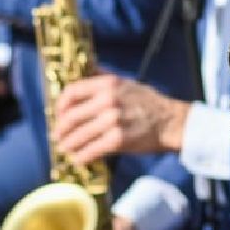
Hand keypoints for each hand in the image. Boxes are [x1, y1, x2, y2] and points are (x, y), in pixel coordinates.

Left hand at [52, 73, 189, 163]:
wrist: (171, 122)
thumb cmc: (148, 102)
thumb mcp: (126, 82)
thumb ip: (103, 76)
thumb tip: (83, 69)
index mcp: (108, 84)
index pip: (72, 92)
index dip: (60, 105)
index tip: (59, 114)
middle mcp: (108, 100)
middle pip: (72, 116)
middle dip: (61, 129)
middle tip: (57, 136)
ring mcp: (113, 120)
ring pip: (79, 135)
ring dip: (69, 145)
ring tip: (65, 149)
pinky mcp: (118, 139)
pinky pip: (92, 150)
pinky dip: (82, 157)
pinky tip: (79, 160)